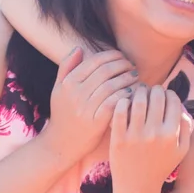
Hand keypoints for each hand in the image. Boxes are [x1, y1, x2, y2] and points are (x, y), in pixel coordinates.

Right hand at [46, 47, 135, 161]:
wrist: (61, 144)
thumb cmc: (63, 114)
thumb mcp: (58, 89)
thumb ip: (67, 67)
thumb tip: (79, 48)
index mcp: (69, 82)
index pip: (95, 61)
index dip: (112, 56)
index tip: (121, 57)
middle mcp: (76, 93)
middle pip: (106, 71)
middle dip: (122, 65)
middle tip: (131, 66)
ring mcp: (86, 108)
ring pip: (113, 85)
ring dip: (127, 79)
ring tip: (135, 77)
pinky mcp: (96, 122)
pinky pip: (115, 102)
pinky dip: (126, 95)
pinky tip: (133, 93)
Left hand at [107, 82, 193, 192]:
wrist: (137, 188)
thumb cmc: (160, 167)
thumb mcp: (181, 151)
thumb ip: (186, 128)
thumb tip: (182, 107)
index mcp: (171, 134)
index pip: (172, 100)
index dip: (168, 93)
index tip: (163, 95)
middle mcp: (155, 134)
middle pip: (156, 96)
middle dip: (154, 89)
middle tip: (149, 91)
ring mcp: (135, 136)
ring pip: (138, 100)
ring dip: (138, 92)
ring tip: (137, 93)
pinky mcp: (118, 139)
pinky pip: (120, 112)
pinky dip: (122, 102)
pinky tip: (124, 102)